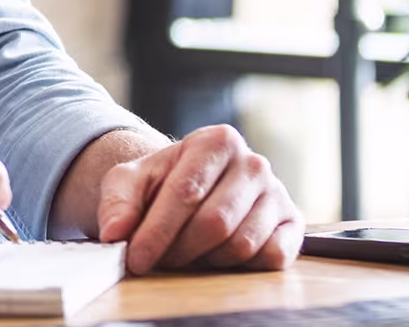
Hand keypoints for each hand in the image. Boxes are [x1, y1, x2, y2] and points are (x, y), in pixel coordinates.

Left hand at [97, 124, 302, 273]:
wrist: (193, 186)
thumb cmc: (162, 183)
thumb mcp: (130, 181)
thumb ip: (118, 202)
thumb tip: (115, 233)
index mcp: (216, 141)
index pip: (186, 192)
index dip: (157, 231)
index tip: (135, 258)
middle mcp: (254, 164)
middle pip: (214, 223)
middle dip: (179, 249)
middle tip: (157, 260)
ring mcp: (278, 194)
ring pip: (241, 244)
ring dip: (206, 260)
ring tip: (185, 254)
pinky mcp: (293, 224)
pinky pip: (272, 257)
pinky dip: (242, 267)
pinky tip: (218, 256)